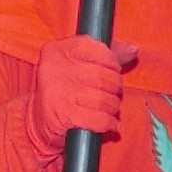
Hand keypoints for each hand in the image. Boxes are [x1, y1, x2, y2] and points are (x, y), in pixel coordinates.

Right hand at [33, 35, 134, 149]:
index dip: (111, 61)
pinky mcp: (63, 115)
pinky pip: (99, 118)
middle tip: (112, 94)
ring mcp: (58, 92)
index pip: (95, 47)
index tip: (112, 71)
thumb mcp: (77, 66)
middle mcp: (54, 68)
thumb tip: (133, 49)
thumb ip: (105, 55)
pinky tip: (108, 123)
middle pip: (102, 76)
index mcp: (57, 50)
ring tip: (108, 109)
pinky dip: (108, 123)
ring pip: (103, 98)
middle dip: (114, 88)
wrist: (38, 123)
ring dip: (112, 107)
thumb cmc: (63, 91)